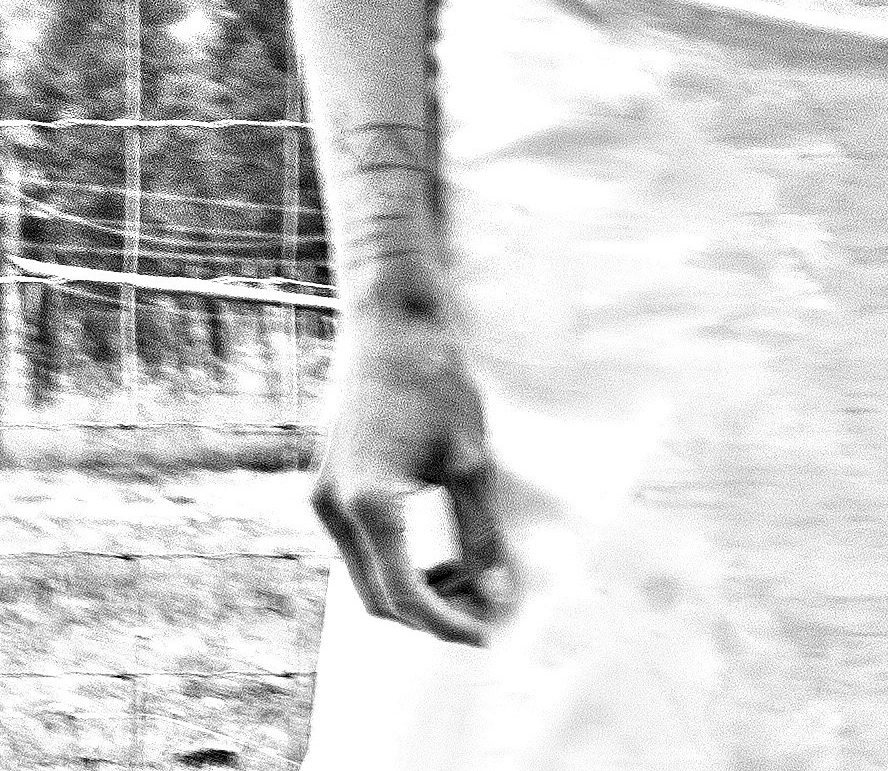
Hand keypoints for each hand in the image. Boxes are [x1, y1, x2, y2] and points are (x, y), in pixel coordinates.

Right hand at [313, 289, 513, 645]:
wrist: (390, 320)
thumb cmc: (436, 379)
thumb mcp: (470, 457)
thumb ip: (480, 532)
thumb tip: (497, 595)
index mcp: (371, 502)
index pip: (405, 594)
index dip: (446, 623)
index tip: (486, 634)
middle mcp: (334, 508)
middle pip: (377, 596)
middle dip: (430, 611)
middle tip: (483, 605)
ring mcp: (322, 497)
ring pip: (364, 573)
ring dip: (411, 586)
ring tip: (466, 573)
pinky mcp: (324, 484)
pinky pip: (356, 544)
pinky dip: (393, 558)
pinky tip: (434, 545)